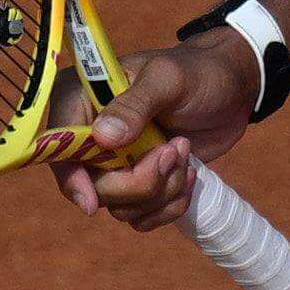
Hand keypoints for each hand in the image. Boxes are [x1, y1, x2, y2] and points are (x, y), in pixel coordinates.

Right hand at [40, 32, 253, 229]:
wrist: (230, 88)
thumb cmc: (195, 72)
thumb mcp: (167, 79)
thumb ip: (135, 105)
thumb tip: (103, 137)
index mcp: (83, 100)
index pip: (58, 148)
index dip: (70, 178)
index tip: (91, 202)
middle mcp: (91, 136)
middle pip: (93, 186)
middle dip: (138, 182)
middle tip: (173, 152)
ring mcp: (116, 163)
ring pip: (120, 207)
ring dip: (161, 192)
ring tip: (185, 155)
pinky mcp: (140, 182)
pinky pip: (141, 217)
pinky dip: (168, 206)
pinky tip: (189, 175)